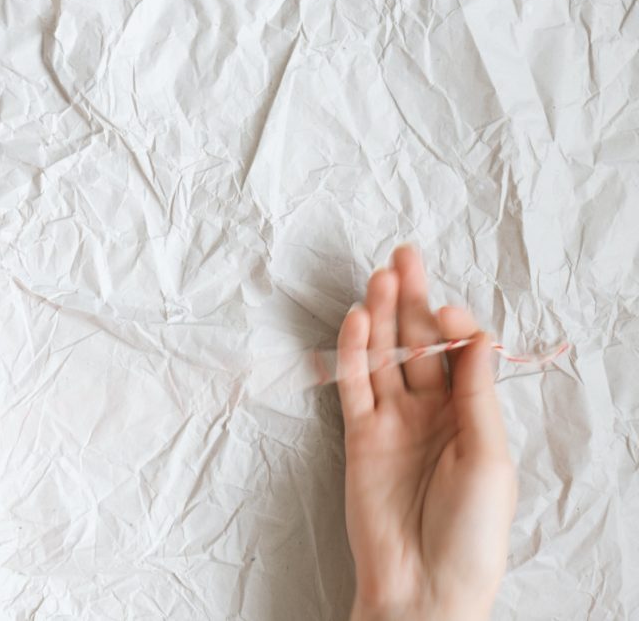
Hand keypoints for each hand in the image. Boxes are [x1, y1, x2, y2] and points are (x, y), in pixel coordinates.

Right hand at [336, 245, 516, 620]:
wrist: (423, 586)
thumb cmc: (470, 533)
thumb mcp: (490, 459)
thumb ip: (475, 395)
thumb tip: (473, 337)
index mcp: (472, 418)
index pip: (460, 354)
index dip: (453, 327)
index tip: (448, 313)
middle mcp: (431, 413)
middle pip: (419, 344)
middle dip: (414, 299)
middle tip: (406, 255)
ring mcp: (392, 422)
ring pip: (384, 356)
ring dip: (381, 316)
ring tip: (381, 274)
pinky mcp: (358, 435)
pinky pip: (353, 385)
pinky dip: (352, 353)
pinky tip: (355, 320)